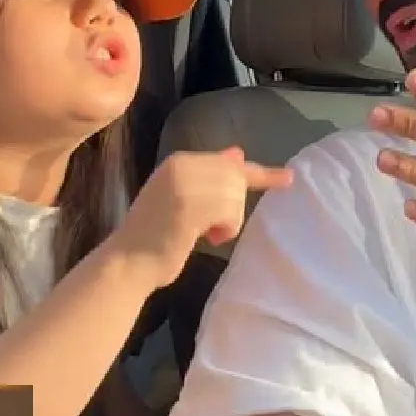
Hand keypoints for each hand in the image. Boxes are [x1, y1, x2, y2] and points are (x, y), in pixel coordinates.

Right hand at [108, 147, 293, 290]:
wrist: (128, 261)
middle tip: (212, 228)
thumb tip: (237, 154)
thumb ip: (210, 177)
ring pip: (236, 196)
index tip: (287, 178)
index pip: (229, 163)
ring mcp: (185, 184)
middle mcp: (182, 165)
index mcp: (179, 161)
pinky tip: (205, 238)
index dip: (260, 173)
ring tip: (203, 233)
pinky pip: (231, 213)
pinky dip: (225, 230)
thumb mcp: (184, 197)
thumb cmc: (157, 234)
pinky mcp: (191, 206)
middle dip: (233, 207)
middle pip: (236, 179)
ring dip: (228, 222)